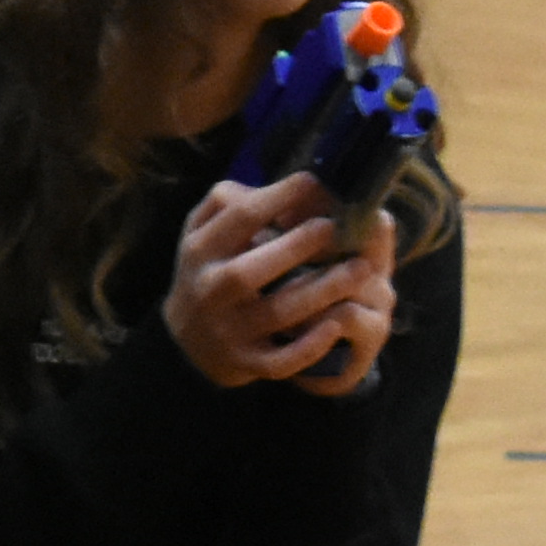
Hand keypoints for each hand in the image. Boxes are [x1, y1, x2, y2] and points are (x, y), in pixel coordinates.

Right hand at [167, 177, 398, 393]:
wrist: (185, 344)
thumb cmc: (207, 272)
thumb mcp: (200, 234)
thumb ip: (227, 204)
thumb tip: (275, 187)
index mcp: (200, 252)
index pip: (239, 219)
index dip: (278, 197)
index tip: (313, 181)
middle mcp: (211, 291)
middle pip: (251, 271)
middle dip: (297, 247)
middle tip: (335, 227)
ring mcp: (229, 331)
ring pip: (277, 314)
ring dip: (321, 292)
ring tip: (360, 268)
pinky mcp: (247, 364)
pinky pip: (281, 360)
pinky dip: (308, 346)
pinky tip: (336, 324)